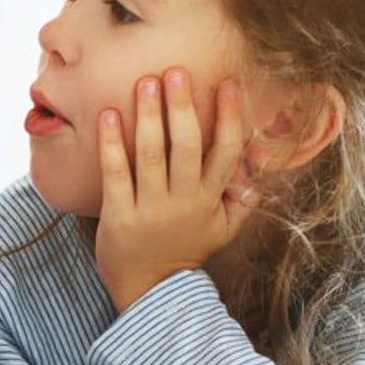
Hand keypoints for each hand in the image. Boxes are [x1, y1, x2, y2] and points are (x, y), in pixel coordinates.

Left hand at [94, 69, 256, 311]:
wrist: (150, 292)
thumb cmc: (185, 252)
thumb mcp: (222, 231)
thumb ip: (241, 202)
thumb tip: (255, 170)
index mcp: (210, 199)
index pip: (227, 152)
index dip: (229, 116)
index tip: (228, 83)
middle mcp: (184, 201)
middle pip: (189, 146)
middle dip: (184, 107)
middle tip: (177, 72)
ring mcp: (151, 208)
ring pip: (152, 155)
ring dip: (150, 116)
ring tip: (146, 82)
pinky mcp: (119, 216)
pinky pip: (116, 174)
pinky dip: (112, 144)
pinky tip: (109, 115)